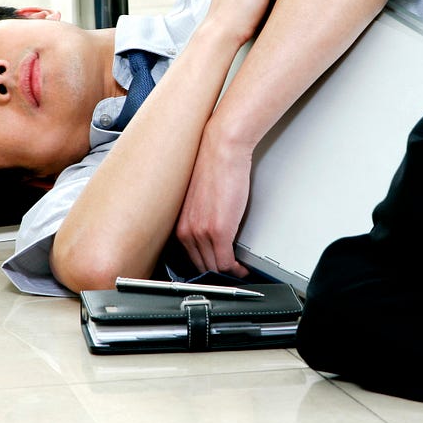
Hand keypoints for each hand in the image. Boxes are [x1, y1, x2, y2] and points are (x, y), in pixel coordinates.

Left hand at [176, 126, 252, 276]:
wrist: (221, 149)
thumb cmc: (213, 167)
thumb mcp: (200, 200)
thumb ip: (202, 218)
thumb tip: (212, 231)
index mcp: (180, 223)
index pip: (191, 257)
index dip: (206, 266)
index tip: (218, 266)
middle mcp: (186, 230)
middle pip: (202, 265)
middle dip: (217, 272)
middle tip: (232, 273)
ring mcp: (201, 233)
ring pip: (214, 266)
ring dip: (228, 272)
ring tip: (239, 270)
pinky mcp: (219, 231)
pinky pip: (226, 262)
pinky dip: (235, 270)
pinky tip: (242, 267)